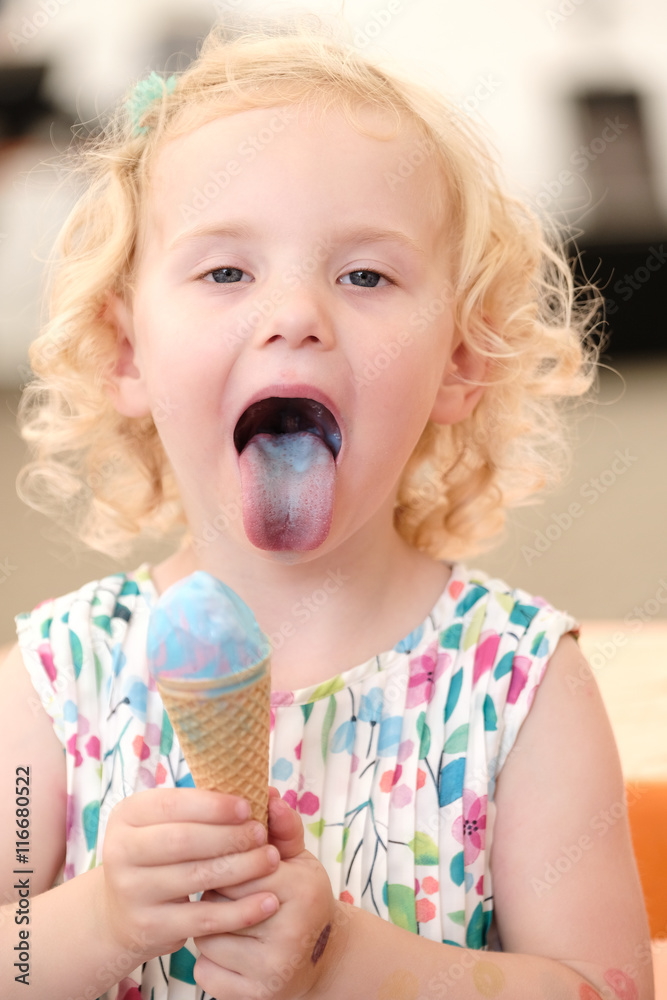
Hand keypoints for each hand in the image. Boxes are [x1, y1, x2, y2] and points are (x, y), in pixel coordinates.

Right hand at [99, 788, 280, 961]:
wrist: (121, 913)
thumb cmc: (158, 855)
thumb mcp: (165, 825)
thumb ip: (200, 809)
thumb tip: (259, 793)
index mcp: (126, 815)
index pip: (172, 805)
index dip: (213, 806)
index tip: (248, 806)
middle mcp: (120, 851)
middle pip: (184, 840)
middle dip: (230, 836)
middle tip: (262, 834)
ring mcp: (132, 892)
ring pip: (196, 877)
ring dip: (242, 868)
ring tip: (271, 860)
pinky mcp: (149, 927)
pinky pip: (204, 918)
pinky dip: (241, 911)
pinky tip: (267, 902)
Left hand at [193, 791, 342, 999]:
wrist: (322, 958)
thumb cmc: (303, 899)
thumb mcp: (299, 860)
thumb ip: (282, 827)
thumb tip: (267, 795)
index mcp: (300, 890)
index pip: (238, 867)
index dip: (226, 863)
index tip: (228, 863)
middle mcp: (289, 932)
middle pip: (219, 902)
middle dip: (216, 893)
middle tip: (226, 893)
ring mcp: (271, 969)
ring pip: (206, 938)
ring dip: (209, 927)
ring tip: (228, 920)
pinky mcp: (254, 996)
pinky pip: (204, 971)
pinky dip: (208, 960)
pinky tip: (228, 949)